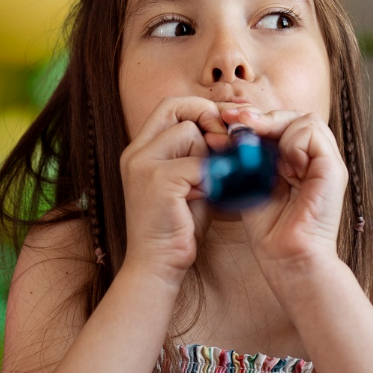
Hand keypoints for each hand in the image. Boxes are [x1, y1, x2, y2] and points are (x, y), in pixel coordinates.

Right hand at [120, 96, 226, 281]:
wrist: (157, 266)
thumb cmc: (179, 227)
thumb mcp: (192, 182)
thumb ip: (204, 154)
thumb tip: (235, 131)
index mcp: (141, 149)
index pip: (172, 106)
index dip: (202, 109)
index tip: (228, 124)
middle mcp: (136, 152)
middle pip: (181, 111)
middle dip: (211, 122)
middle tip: (228, 145)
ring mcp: (143, 164)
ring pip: (192, 135)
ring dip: (209, 158)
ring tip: (208, 186)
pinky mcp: (157, 180)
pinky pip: (199, 163)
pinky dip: (212, 179)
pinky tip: (209, 197)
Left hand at [219, 105, 346, 283]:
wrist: (287, 258)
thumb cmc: (269, 229)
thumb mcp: (251, 182)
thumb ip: (248, 156)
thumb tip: (230, 128)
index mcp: (297, 160)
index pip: (280, 123)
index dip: (254, 118)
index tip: (224, 120)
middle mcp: (314, 158)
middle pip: (293, 116)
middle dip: (260, 115)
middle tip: (233, 120)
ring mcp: (326, 162)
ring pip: (304, 119)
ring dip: (274, 128)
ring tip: (258, 153)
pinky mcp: (333, 169)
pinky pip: (312, 133)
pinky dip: (291, 142)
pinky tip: (281, 167)